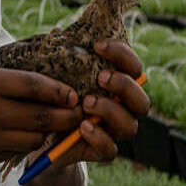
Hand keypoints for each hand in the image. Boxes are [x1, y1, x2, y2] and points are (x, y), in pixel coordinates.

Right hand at [0, 67, 83, 173]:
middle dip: (66, 116)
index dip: (59, 90)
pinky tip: (28, 140)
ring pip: (33, 140)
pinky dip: (25, 147)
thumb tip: (37, 86)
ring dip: (48, 135)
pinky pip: (13, 153)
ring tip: (57, 128)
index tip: (73, 93)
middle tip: (79, 113)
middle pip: (41, 116)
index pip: (35, 85)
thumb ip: (1, 82)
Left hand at [38, 40, 149, 171]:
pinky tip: (82, 126)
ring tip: (87, 102)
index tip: (97, 46)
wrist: (44, 135)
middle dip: (123, 85)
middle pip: (141, 100)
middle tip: (100, 77)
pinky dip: (99, 137)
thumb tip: (57, 33)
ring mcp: (115, 132)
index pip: (134, 67)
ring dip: (110, 111)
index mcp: (118, 85)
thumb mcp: (59, 75)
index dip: (122, 54)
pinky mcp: (102, 151)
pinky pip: (110, 149)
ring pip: (129, 125)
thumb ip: (64, 57)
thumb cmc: (57, 97)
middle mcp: (124, 109)